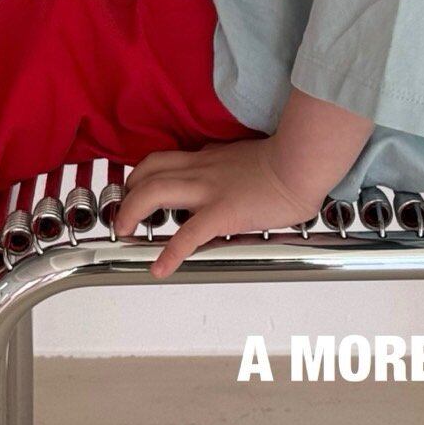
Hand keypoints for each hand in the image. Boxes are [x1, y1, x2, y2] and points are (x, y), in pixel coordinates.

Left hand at [113, 137, 324, 279]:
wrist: (301, 163)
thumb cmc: (285, 160)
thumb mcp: (244, 155)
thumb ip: (225, 162)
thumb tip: (217, 167)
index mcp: (207, 158)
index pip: (164, 159)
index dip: (142, 175)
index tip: (134, 190)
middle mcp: (201, 169)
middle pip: (149, 171)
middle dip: (128, 192)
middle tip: (122, 214)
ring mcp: (209, 190)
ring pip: (155, 191)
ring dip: (132, 212)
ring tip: (124, 232)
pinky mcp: (222, 212)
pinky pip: (188, 234)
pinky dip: (169, 253)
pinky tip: (159, 269)